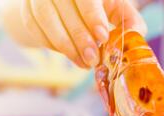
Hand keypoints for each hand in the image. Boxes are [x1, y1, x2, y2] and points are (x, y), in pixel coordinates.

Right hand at [2, 0, 146, 67]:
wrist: (63, 8)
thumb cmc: (95, 9)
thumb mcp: (114, 9)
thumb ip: (127, 19)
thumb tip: (136, 35)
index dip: (92, 14)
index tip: (102, 36)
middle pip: (64, 5)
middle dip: (80, 36)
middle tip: (93, 59)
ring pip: (46, 17)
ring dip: (65, 45)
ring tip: (82, 63)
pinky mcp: (27, 9)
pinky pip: (35, 28)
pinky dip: (52, 45)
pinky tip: (69, 55)